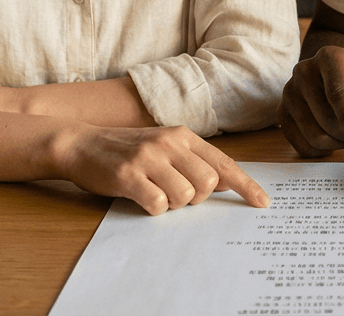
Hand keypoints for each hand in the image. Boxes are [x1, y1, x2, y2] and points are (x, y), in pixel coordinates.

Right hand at [58, 125, 268, 214]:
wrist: (81, 143)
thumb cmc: (126, 150)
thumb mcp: (163, 147)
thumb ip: (193, 161)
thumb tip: (225, 183)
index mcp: (183, 136)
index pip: (224, 164)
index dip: (246, 185)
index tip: (263, 203)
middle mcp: (169, 144)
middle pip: (208, 184)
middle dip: (197, 198)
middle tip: (176, 193)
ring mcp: (149, 158)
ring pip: (185, 196)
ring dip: (173, 204)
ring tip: (155, 192)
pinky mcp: (129, 175)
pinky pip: (157, 203)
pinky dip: (153, 208)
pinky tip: (141, 197)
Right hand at [277, 45, 343, 156]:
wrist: (343, 80)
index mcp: (330, 57)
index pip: (338, 93)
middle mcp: (304, 70)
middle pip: (325, 118)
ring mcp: (289, 91)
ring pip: (313, 135)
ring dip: (336, 143)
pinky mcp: (281, 112)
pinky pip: (300, 145)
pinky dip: (321, 150)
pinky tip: (331, 139)